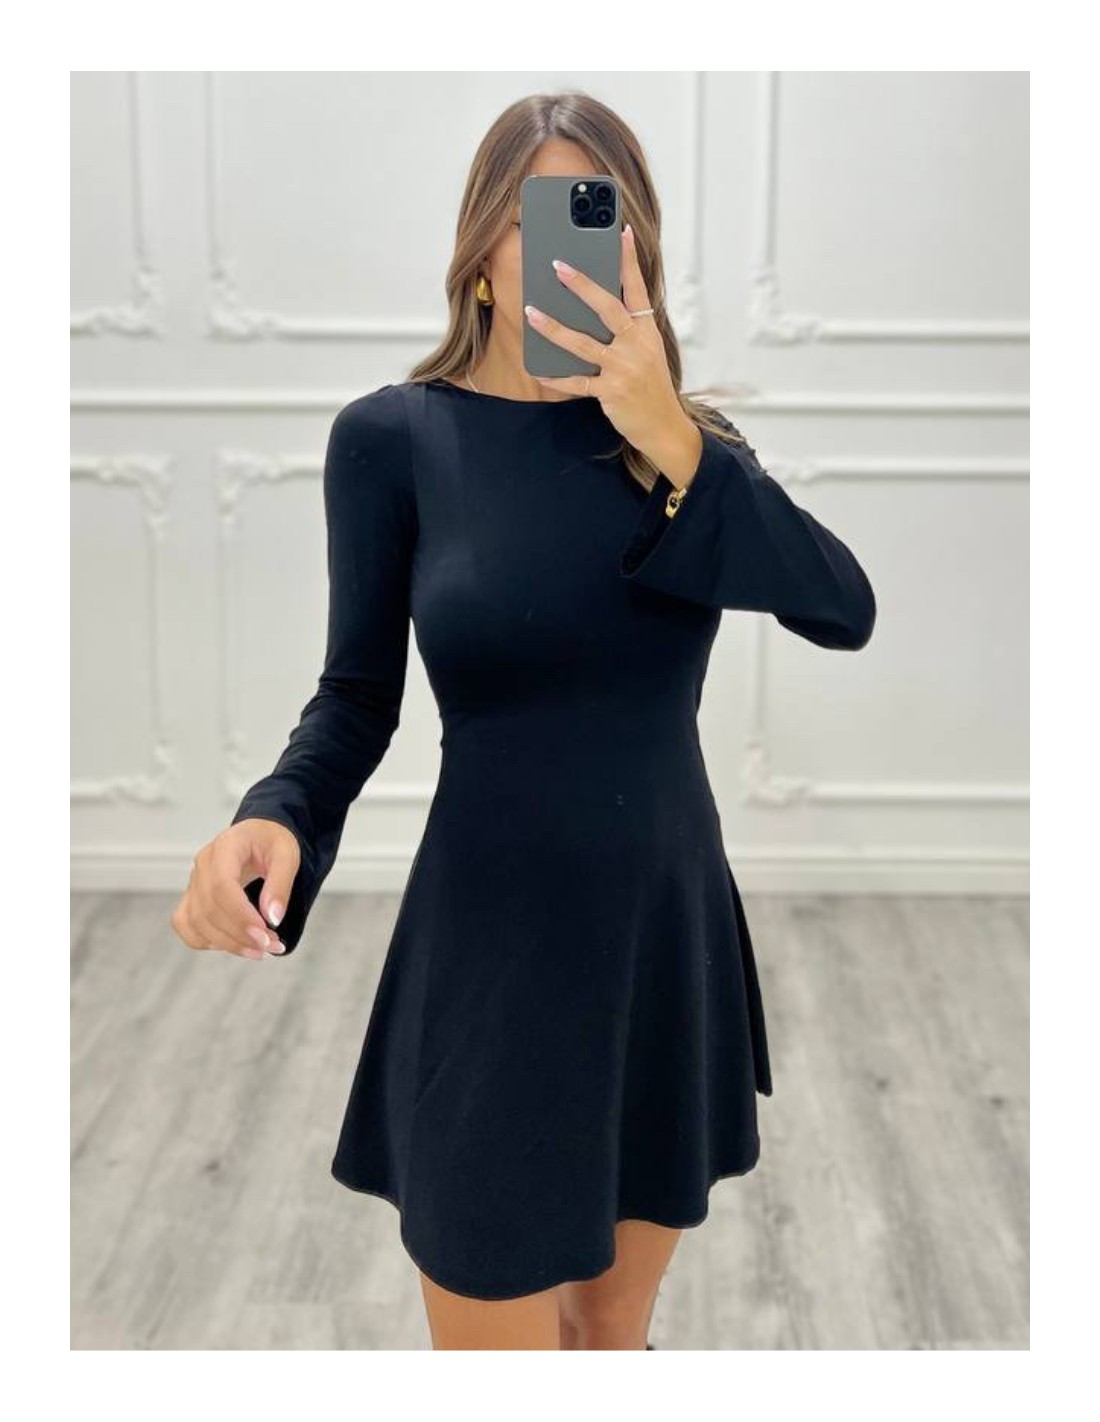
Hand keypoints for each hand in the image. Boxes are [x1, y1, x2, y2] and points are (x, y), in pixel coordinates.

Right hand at [171, 819, 297, 960]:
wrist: (258, 835)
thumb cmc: (271, 841)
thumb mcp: (287, 855)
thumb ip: (281, 885)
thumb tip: (273, 919)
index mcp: (225, 847)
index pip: (221, 885)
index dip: (240, 915)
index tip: (265, 934)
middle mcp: (203, 865)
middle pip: (208, 909)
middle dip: (240, 935)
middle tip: (272, 946)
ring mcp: (194, 882)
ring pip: (196, 922)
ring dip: (228, 943)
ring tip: (261, 950)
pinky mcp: (193, 898)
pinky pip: (187, 926)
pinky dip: (207, 941)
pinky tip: (235, 944)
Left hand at [523, 223, 702, 481]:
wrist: (664, 426)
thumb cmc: (651, 386)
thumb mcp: (648, 352)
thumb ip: (628, 330)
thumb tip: (594, 307)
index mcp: (647, 331)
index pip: (638, 289)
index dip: (629, 260)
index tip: (620, 231)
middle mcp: (636, 345)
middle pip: (607, 308)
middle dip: (582, 285)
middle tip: (558, 265)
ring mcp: (623, 369)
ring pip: (583, 344)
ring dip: (554, 328)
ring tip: (531, 312)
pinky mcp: (610, 393)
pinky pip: (577, 383)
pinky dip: (556, 378)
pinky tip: (538, 371)